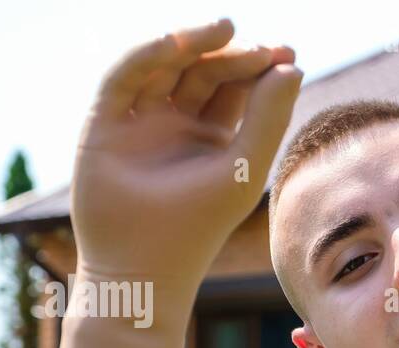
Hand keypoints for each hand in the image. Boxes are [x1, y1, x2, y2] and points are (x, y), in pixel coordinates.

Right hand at [71, 19, 301, 294]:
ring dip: (195, 44)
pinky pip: (127, 75)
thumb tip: (293, 67)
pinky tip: (180, 42)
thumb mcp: (243, 170)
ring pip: (167, 66)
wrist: (142, 268)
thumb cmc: (198, 229)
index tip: (287, 54)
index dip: (260, 68)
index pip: (237, 89)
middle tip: (265, 47)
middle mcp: (176, 124)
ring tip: (228, 28)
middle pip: (206, 72)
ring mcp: (140, 120)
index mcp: (213, 138)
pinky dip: (151, 54)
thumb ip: (268, 119)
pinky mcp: (104, 121)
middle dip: (234, 55)